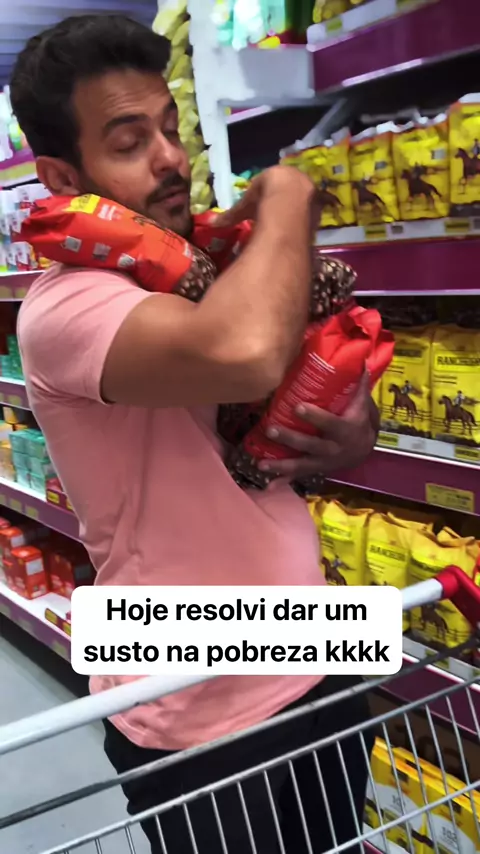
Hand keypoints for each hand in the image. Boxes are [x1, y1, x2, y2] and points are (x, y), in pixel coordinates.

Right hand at [212, 165, 316, 228]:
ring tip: (291, 224)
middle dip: (287, 202)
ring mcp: (311, 192)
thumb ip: (231, 215)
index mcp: (278, 175)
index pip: (275, 183)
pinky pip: (314, 213)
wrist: (287, 202)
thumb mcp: (245, 207)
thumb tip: (211, 224)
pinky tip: (300, 229)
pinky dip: (307, 220)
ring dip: (299, 210)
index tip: (266, 206)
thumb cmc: (263, 199)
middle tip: (280, 215)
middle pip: (291, 191)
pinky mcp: (320, 206)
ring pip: (305, 201)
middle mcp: (297, 179)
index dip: (270, 195)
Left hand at [258, 374, 378, 478]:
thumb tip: (361, 360)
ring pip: (301, 464)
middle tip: (270, 429)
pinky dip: (283, 481)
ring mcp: (323, 462)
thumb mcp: (363, 404)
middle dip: (290, 438)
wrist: (365, 450)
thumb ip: (359, 385)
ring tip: (260, 464)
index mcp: (345, 431)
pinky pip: (298, 476)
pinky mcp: (315, 469)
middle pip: (310, 445)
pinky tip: (267, 485)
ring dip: (280, 465)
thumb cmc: (359, 421)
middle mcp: (333, 449)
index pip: (329, 423)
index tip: (297, 406)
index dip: (314, 416)